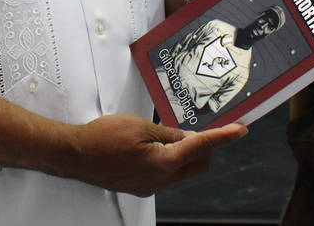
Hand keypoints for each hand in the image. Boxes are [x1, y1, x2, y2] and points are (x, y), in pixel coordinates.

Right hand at [63, 114, 247, 195]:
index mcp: (163, 164)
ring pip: (180, 171)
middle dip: (205, 148)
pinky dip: (167, 159)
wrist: (74, 155)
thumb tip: (184, 138)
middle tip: (201, 128)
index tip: (240, 130)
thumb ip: (167, 133)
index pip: (201, 148)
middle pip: (197, 165)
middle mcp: (160, 181)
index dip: (223, 138)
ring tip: (169, 133)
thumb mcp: (139, 126)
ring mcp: (149, 186)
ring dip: (184, 153)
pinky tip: (154, 145)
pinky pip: (163, 173)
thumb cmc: (102, 138)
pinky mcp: (139, 186)